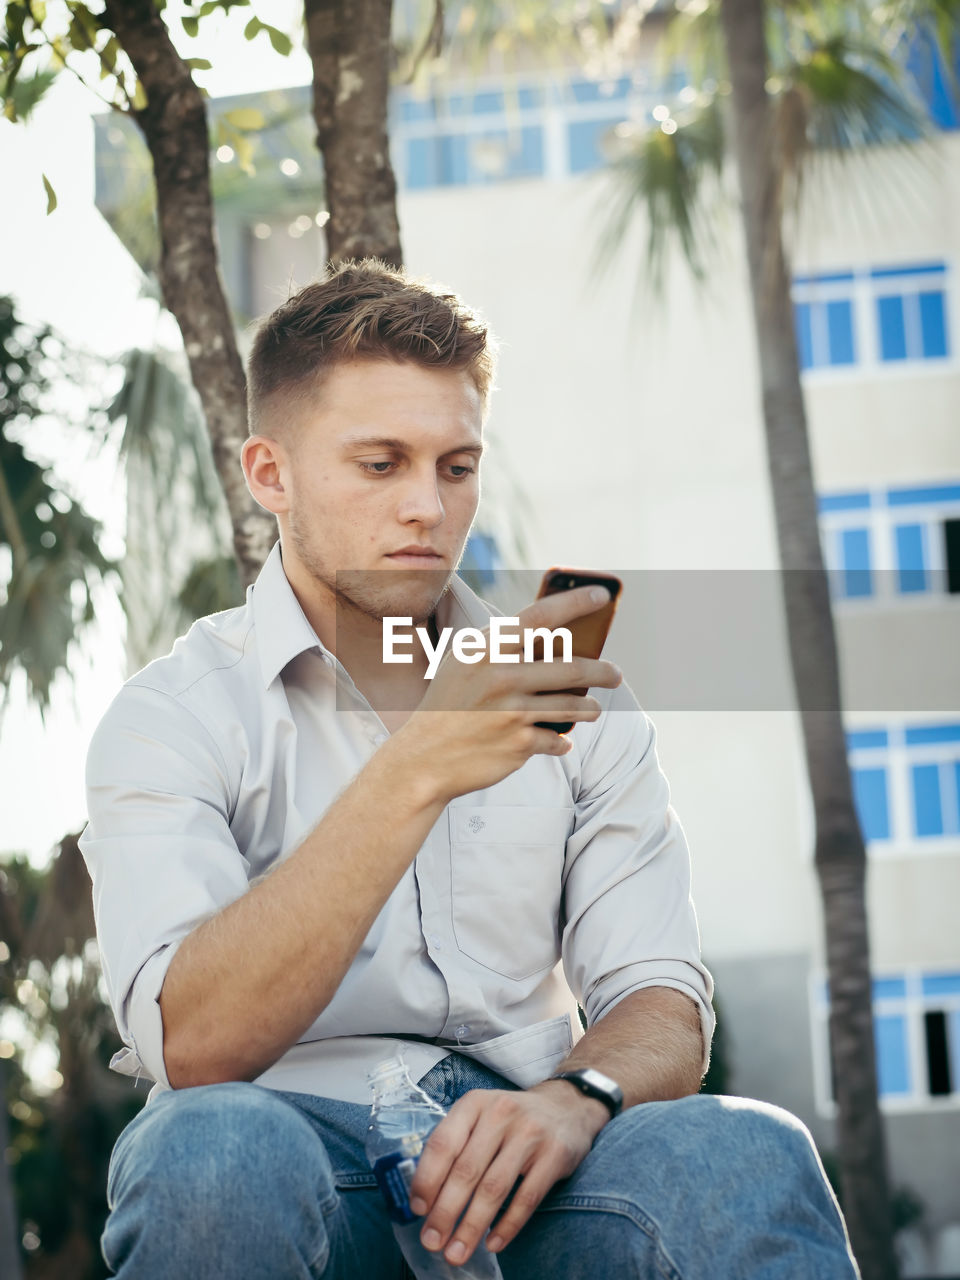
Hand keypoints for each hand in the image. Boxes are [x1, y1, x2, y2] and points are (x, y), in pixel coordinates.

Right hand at [389, 585, 621, 801]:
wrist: (423, 759)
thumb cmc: (447, 706)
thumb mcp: (463, 664)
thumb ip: (500, 647)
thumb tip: (552, 633)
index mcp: (486, 650)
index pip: (541, 616)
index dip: (576, 602)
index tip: (603, 595)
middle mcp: (501, 676)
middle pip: (572, 667)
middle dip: (603, 671)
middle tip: (615, 674)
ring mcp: (512, 711)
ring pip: (574, 706)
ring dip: (590, 708)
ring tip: (594, 708)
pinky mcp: (520, 744)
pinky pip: (558, 739)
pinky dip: (560, 741)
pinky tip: (558, 742)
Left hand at [408, 1083, 608, 1266]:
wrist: (566, 1106)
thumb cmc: (512, 1119)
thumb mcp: (481, 1116)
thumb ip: (456, 1145)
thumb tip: (425, 1195)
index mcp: (474, 1104)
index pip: (443, 1143)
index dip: (427, 1179)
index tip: (417, 1210)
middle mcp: (500, 1114)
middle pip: (466, 1170)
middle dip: (445, 1212)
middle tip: (432, 1241)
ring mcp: (530, 1134)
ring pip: (494, 1188)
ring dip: (471, 1226)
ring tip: (457, 1252)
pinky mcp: (555, 1155)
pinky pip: (527, 1198)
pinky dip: (507, 1226)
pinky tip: (492, 1243)